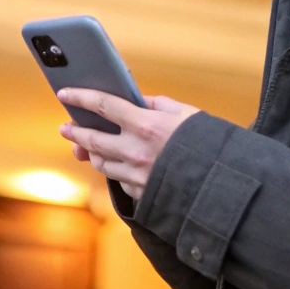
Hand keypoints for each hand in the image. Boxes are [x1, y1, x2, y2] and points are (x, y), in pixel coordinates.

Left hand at [57, 89, 199, 200]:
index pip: (103, 106)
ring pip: (102, 163)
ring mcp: (136, 176)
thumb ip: (156, 105)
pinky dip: (117, 171)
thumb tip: (134, 99)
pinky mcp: (141, 194)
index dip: (80, 98)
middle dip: (75, 132)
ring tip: (87, 147)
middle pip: (93, 139)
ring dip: (92, 154)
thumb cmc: (209, 143)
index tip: (65, 94)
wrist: (225, 185)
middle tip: (65, 128)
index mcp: (146, 125)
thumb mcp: (185, 114)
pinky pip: (120, 181)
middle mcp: (135, 151)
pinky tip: (119, 166)